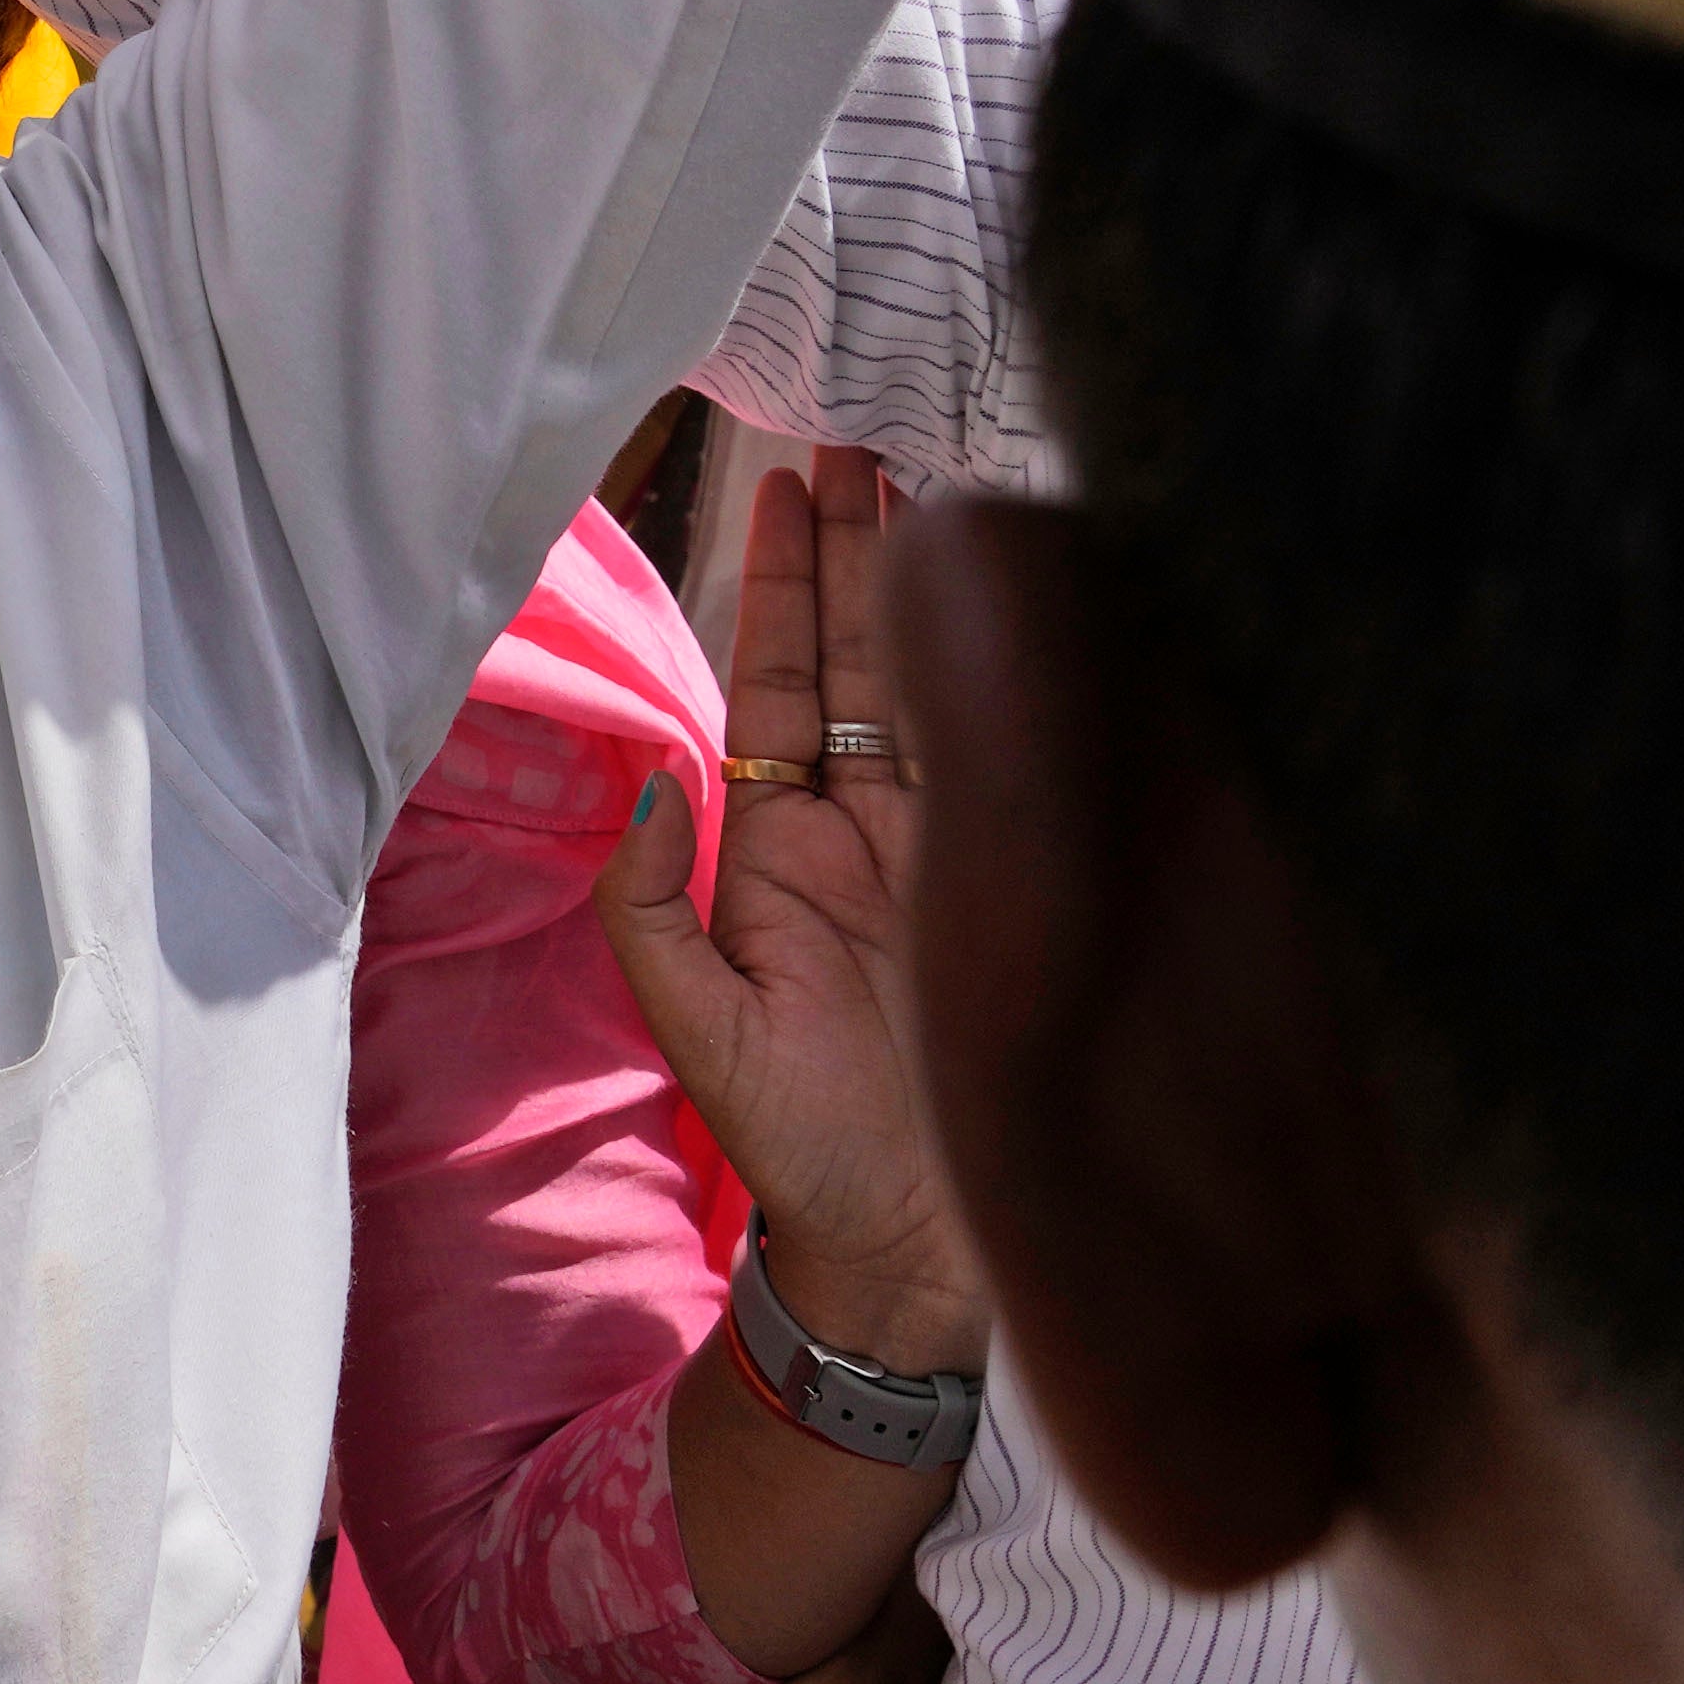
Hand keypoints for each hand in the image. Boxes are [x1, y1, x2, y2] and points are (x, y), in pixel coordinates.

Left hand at [597, 453, 977, 1365]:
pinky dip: (1022, 678)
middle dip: (863, 550)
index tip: (784, 478)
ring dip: (939, 587)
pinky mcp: (1018, 884)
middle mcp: (867, 832)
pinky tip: (1034, 602)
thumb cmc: (797, 1143)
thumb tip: (664, 770)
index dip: (788, 582)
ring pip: (941, 689)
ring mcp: (949, 853)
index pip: (783, 680)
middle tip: (861, 436)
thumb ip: (650, 898)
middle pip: (865, 658)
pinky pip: (1015, 759)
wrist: (914, 1247)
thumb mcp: (691, 1020)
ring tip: (935, 479)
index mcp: (782, 847)